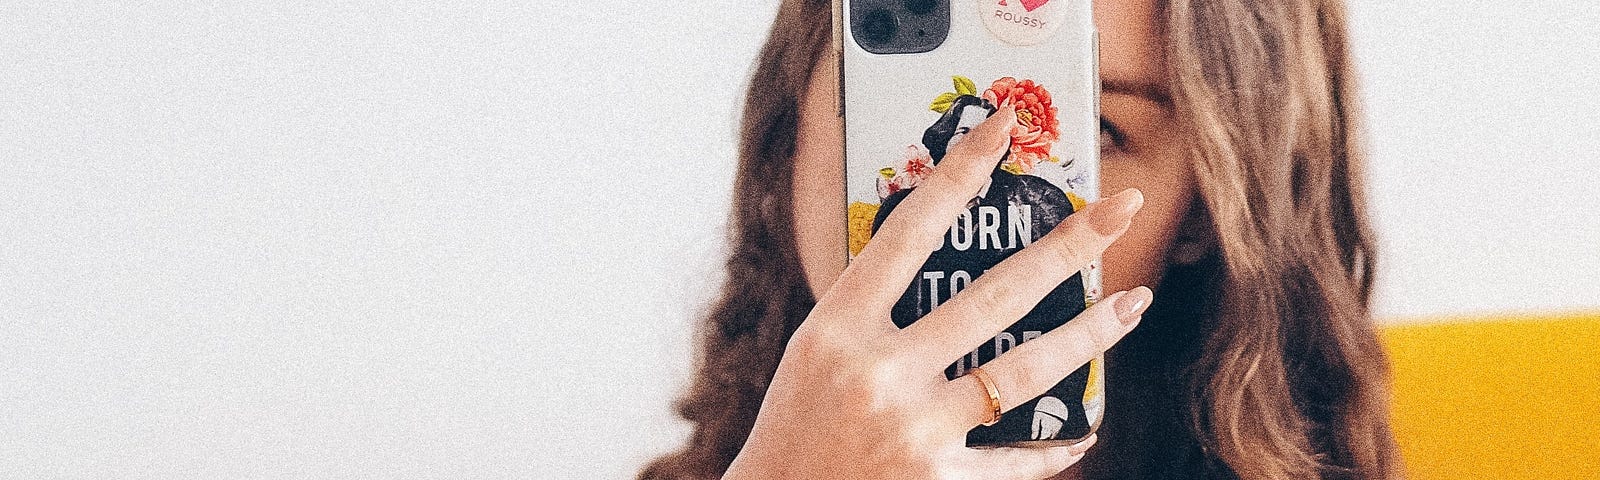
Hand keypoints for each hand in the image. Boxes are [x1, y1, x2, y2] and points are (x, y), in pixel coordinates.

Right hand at [722, 105, 1153, 479]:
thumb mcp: (815, 352)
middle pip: (994, 294)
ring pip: (1025, 370)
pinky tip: (1084, 430)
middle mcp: (880, 373)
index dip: (961, 172)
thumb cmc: (796, 426)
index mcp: (838, 327)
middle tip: (1121, 208)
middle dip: (1068, 246)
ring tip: (1132, 304)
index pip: (910, 231)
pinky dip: (1055, 446)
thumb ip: (873, 312)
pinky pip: (1016, 459)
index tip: (1004, 126)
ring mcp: (915, 430)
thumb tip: (951, 266)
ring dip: (1089, 334)